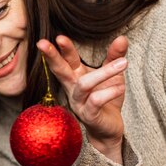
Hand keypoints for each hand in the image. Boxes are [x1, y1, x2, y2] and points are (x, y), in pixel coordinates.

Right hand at [36, 35, 127, 161]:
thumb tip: (122, 38)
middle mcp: (72, 88)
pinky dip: (110, 92)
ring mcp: (78, 102)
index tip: (58, 37)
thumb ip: (114, 57)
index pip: (66, 60)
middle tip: (42, 43)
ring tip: (124, 63)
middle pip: (59, 70)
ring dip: (103, 72)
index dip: (61, 49)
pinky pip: (96, 100)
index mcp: (75, 77)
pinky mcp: (88, 115)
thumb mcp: (113, 75)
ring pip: (84, 85)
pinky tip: (121, 87)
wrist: (109, 128)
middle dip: (52, 57)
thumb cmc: (107, 99)